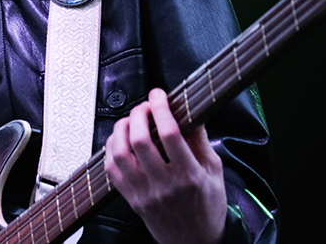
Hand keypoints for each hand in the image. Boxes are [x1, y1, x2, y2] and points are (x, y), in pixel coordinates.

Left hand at [104, 88, 227, 243]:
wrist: (196, 243)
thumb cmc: (208, 207)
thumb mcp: (215, 171)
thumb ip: (201, 141)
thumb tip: (191, 111)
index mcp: (189, 176)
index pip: (169, 134)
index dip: (161, 108)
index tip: (159, 95)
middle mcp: (164, 185)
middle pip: (140, 140)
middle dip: (139, 114)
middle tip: (145, 106)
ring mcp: (144, 194)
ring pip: (120, 154)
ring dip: (120, 130)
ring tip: (130, 120)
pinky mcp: (132, 200)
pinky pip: (111, 171)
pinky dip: (111, 150)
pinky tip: (119, 141)